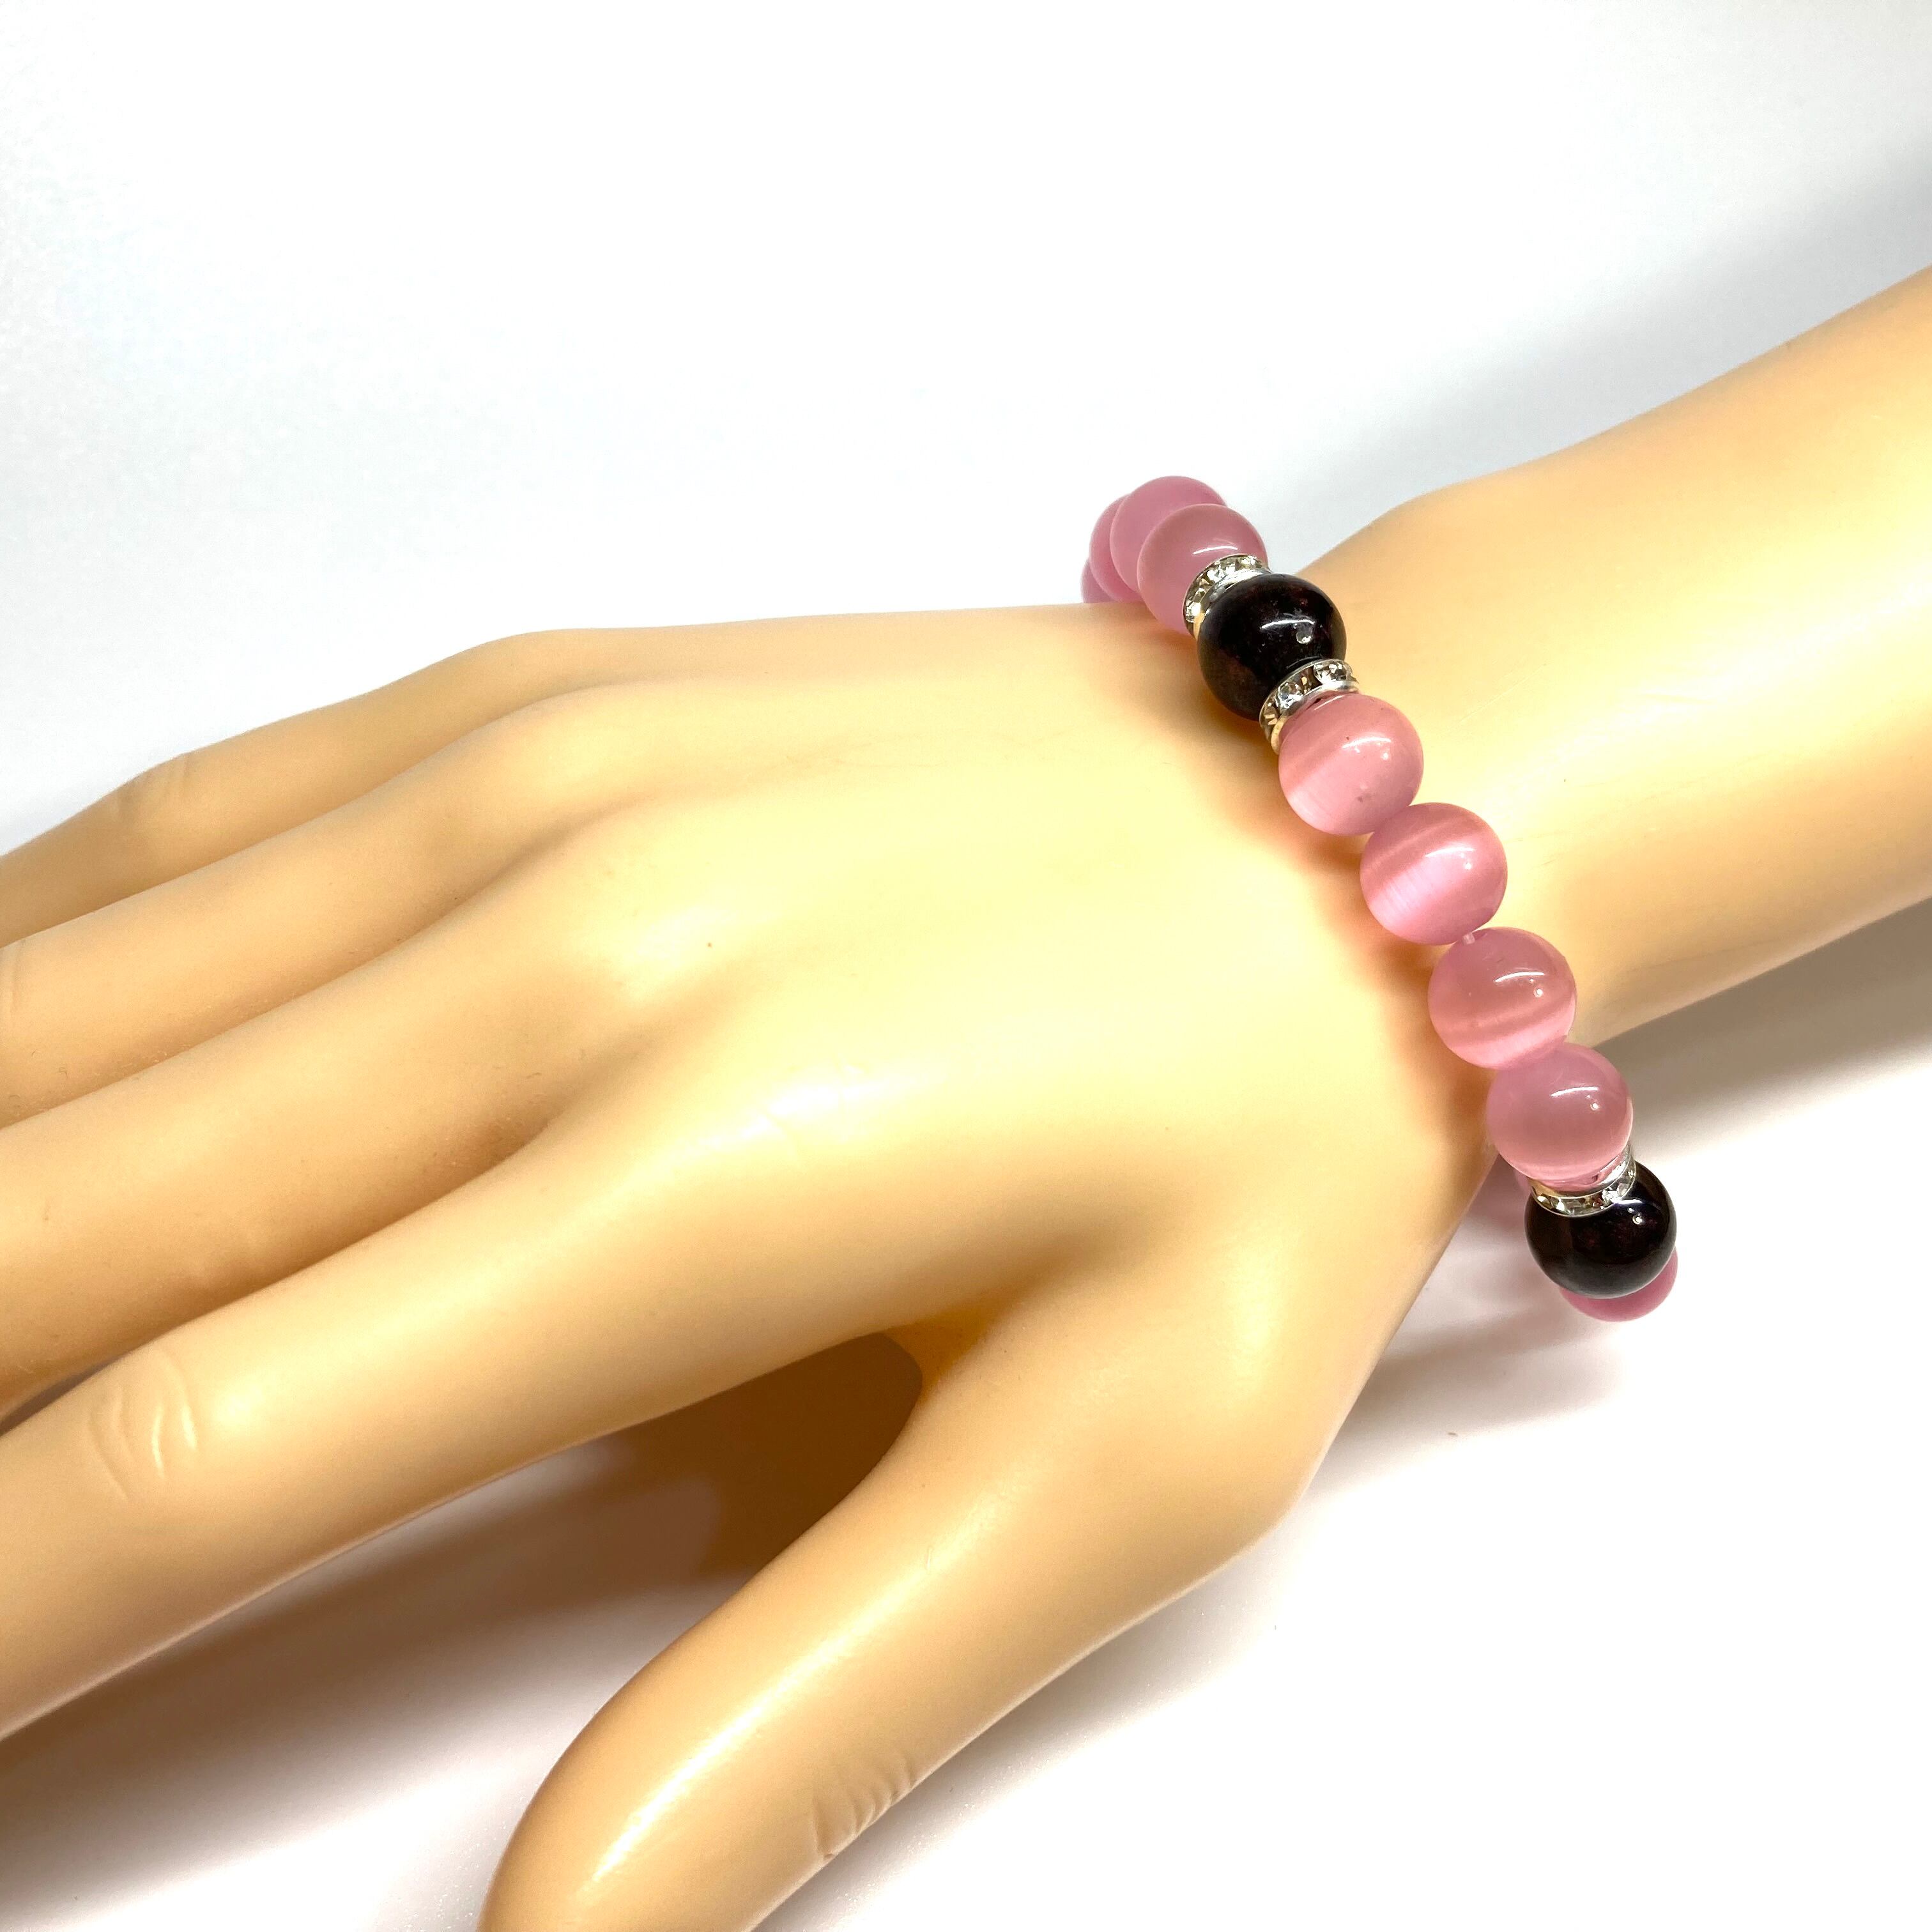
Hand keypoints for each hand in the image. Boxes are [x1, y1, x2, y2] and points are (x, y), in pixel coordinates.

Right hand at [0, 594, 1487, 1928]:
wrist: (1372, 800)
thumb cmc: (1262, 1130)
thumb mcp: (1115, 1472)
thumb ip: (801, 1713)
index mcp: (708, 1169)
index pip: (205, 1450)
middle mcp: (560, 937)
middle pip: (57, 1212)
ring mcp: (521, 775)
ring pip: (51, 1003)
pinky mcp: (527, 687)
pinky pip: (167, 826)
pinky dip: (17, 975)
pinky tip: (0, 1077)